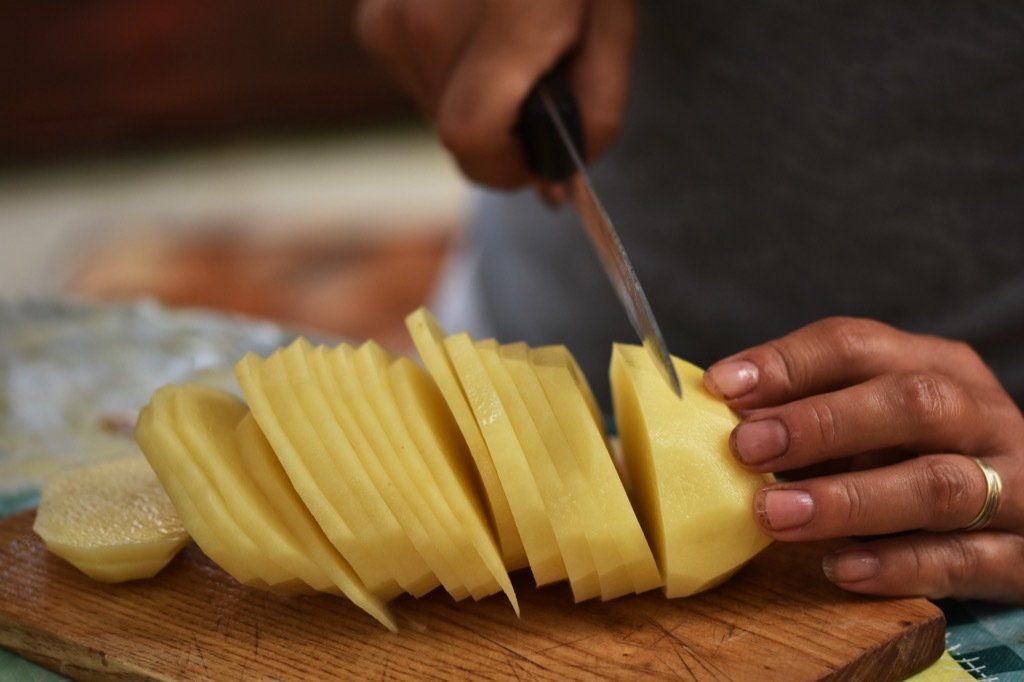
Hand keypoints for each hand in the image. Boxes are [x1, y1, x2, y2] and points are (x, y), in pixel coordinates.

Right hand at [354, 0, 636, 187]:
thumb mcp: (614, 25)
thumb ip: (596, 111)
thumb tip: (557, 180)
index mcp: (508, 14)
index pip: (471, 136)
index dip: (507, 168)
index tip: (539, 162)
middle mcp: (428, 18)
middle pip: (458, 134)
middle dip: (504, 132)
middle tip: (538, 83)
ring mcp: (391, 15)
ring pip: (437, 110)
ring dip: (478, 101)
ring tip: (510, 40)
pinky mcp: (374, 18)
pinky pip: (418, 79)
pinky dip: (453, 73)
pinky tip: (478, 27)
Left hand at [703, 317, 1023, 603]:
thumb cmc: (923, 458)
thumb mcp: (875, 423)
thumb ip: (811, 416)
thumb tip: (724, 416)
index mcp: (937, 367)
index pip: (858, 345)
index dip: (788, 364)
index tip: (724, 387)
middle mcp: (981, 417)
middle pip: (913, 403)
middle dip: (822, 423)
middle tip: (748, 447)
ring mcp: (1012, 486)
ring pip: (940, 484)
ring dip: (848, 499)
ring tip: (777, 513)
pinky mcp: (1022, 556)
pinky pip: (964, 561)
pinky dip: (898, 565)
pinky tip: (840, 568)